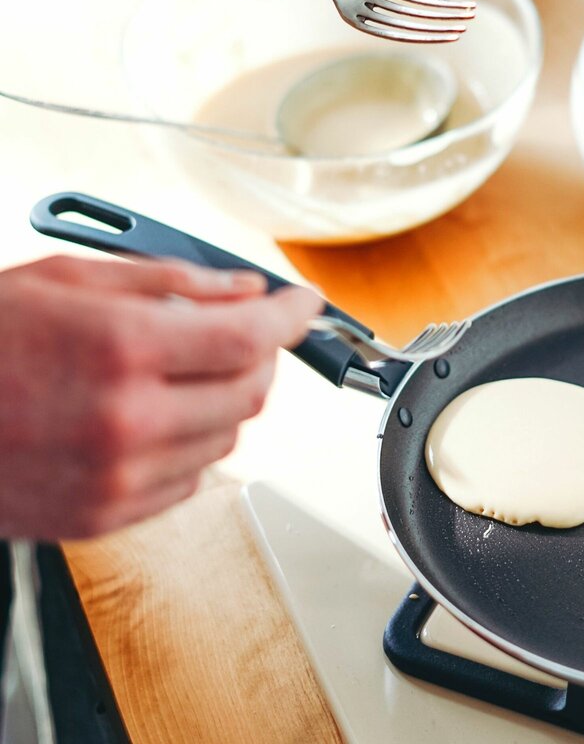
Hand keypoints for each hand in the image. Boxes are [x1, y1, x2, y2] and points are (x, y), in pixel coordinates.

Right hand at [0, 254, 321, 539]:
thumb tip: (244, 290)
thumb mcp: (70, 279)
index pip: (251, 336)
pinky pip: (191, 478)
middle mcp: (128, 420)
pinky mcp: (104, 515)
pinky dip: (192, 442)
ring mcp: (117, 477)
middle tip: (240, 331)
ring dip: (225, 398)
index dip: (291, 316)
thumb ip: (173, 284)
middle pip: (252, 392)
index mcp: (121, 348)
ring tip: (179, 371)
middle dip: (260, 355)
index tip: (303, 304)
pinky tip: (153, 415)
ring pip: (229, 437)